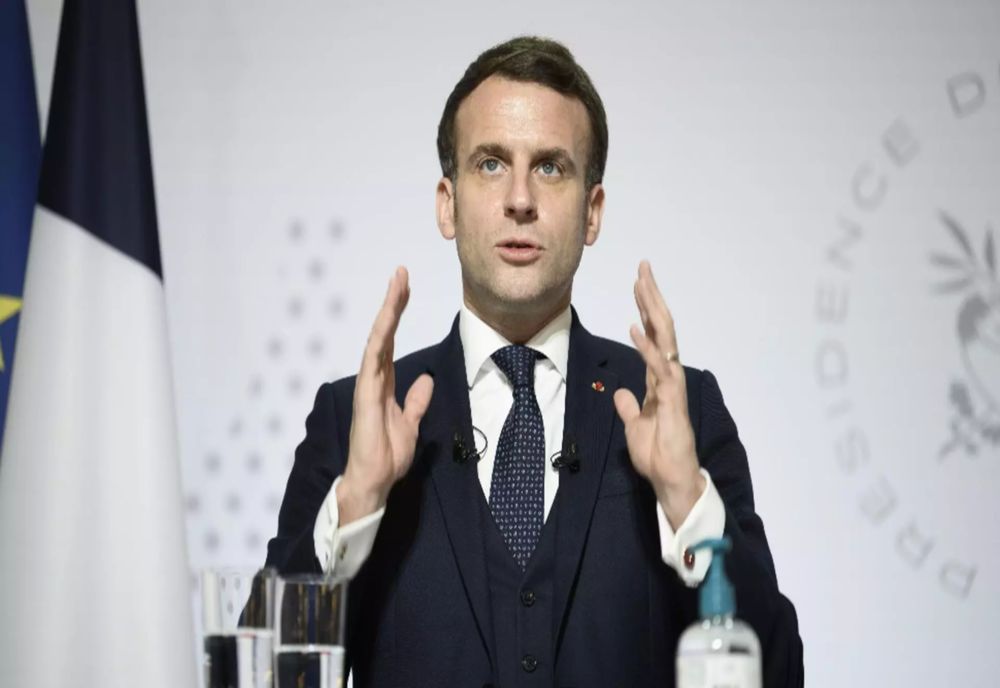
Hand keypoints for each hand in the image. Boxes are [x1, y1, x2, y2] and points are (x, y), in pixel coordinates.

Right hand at [337, 267, 433, 524]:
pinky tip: (388, 319)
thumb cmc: (386, 455)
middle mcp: (373, 378)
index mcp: (383, 383)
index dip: (398, 315)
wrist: (374, 481)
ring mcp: (368, 384)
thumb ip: (416, 401)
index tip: (405, 289)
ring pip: (377, 339)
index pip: (392, 341)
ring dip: (388, 311)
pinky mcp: (365, 394)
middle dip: (393, 303)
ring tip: (397, 284)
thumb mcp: (410, 423)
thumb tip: (425, 380)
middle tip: (401, 273)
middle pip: (384, 332)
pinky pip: (373, 360)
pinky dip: (380, 337)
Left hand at [613, 261, 704, 529]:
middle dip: (652, 296)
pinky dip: (647, 347)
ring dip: (652, 311)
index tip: (638, 284)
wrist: (670, 480)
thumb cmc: (657, 455)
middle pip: (661, 328)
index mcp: (658, 379)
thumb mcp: (634, 426)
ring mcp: (672, 385)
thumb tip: (621, 392)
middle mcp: (668, 376)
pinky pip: (659, 368)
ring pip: (665, 339)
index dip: (645, 310)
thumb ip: (629, 407)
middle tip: (644, 268)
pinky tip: (635, 328)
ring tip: (642, 284)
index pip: (652, 335)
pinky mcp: (672, 400)